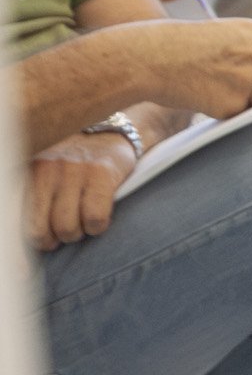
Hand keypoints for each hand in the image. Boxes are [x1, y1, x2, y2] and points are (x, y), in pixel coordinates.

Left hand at [25, 129, 137, 251]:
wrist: (108, 134)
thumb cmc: (73, 162)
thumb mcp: (44, 172)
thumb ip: (33, 195)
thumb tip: (28, 233)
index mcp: (28, 173)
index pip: (19, 217)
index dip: (33, 237)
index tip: (44, 239)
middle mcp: (46, 170)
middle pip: (41, 230)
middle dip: (54, 240)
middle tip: (64, 234)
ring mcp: (73, 171)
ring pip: (67, 227)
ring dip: (77, 234)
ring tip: (82, 226)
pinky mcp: (101, 173)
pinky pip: (94, 217)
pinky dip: (97, 227)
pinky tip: (98, 221)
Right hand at [97, 17, 251, 119]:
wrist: (147, 58)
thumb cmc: (180, 47)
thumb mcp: (222, 35)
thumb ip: (251, 50)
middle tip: (223, 83)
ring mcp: (250, 79)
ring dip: (241, 101)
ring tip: (209, 86)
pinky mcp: (236, 103)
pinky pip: (240, 115)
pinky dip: (225, 112)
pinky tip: (203, 97)